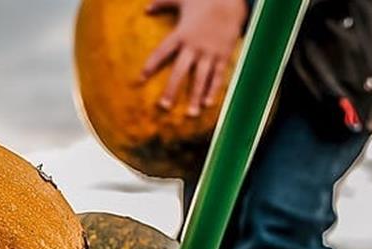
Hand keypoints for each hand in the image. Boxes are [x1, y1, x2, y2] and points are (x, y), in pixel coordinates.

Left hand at [140, 0, 247, 115]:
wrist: (231, 0)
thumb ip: (162, 3)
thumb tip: (145, 9)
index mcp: (181, 34)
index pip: (161, 53)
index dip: (150, 66)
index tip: (140, 79)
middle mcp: (194, 46)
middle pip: (180, 72)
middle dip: (172, 90)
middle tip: (163, 106)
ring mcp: (210, 52)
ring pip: (201, 78)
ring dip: (195, 97)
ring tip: (190, 114)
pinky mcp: (223, 55)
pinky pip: (218, 76)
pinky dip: (214, 90)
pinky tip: (208, 104)